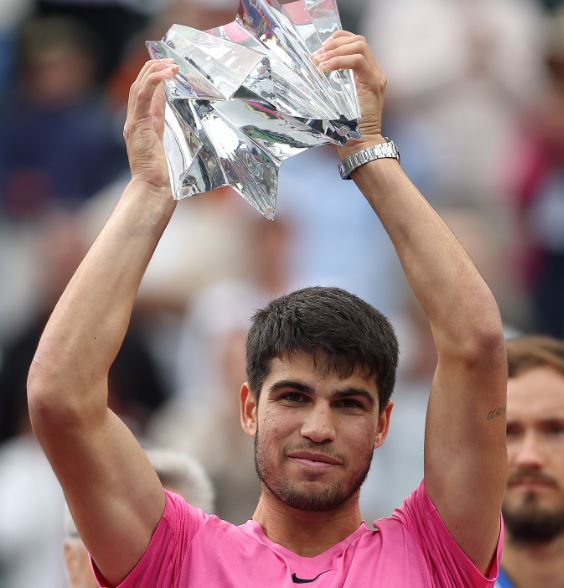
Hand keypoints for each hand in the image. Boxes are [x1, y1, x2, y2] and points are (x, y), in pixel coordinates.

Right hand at [123, 59, 178, 191]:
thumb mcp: (171, 145)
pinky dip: (153, 81)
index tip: (170, 68)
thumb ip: (171, 129)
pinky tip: (165, 73)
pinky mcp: (137, 125)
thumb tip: (179, 117)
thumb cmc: (165, 174)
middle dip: (153, 69)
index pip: (144, 94)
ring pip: (138, 87)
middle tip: (171, 60)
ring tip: (169, 63)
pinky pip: (141, 96)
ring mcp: (133, 122)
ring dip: (154, 71)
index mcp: (143, 125)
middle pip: (138, 86)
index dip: (155, 78)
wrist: (155, 189)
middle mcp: (135, 121)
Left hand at [313, 32, 386, 157]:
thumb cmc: (345, 130)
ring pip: (360, 46)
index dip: (336, 41)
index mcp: (366, 75)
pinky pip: (358, 61)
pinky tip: (325, 69)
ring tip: (319, 61)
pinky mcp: (374, 84)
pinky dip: (339, 61)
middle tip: (316, 55)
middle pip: (358, 40)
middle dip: (335, 42)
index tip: (319, 51)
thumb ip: (329, 87)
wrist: (360, 146)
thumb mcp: (334, 103)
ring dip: (336, 50)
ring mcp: (376, 78)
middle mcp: (374, 73)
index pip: (355, 44)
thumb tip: (307, 76)